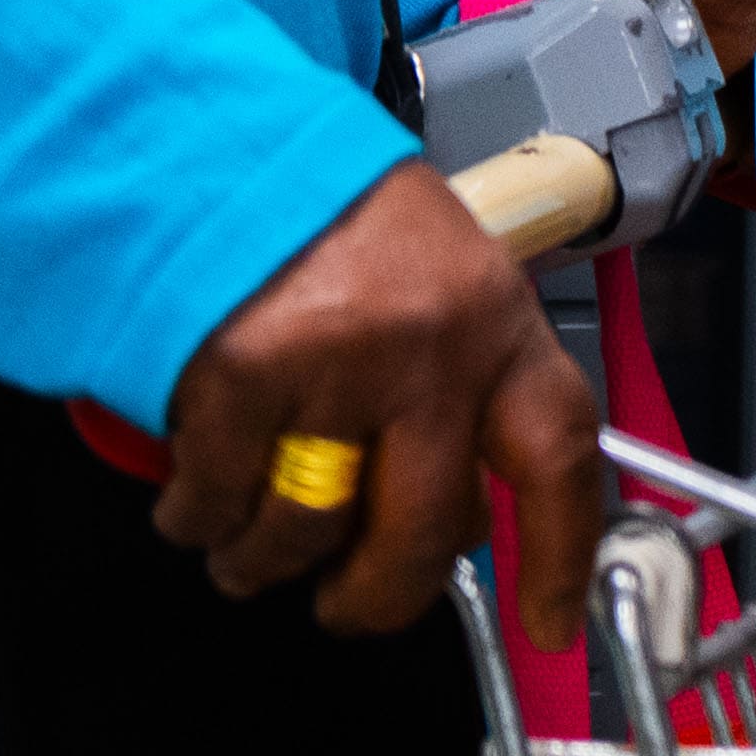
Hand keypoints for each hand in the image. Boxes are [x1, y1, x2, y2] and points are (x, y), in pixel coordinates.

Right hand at [158, 158, 606, 644]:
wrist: (214, 137)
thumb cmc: (325, 212)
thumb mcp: (439, 275)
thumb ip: (463, 385)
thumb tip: (465, 520)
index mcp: (493, 317)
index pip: (558, 454)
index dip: (562, 552)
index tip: (552, 617)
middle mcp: (429, 344)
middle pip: (421, 536)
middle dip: (375, 598)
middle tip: (347, 605)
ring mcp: (336, 361)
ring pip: (308, 532)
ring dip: (264, 559)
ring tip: (246, 542)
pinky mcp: (241, 373)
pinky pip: (220, 501)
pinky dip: (197, 515)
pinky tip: (194, 492)